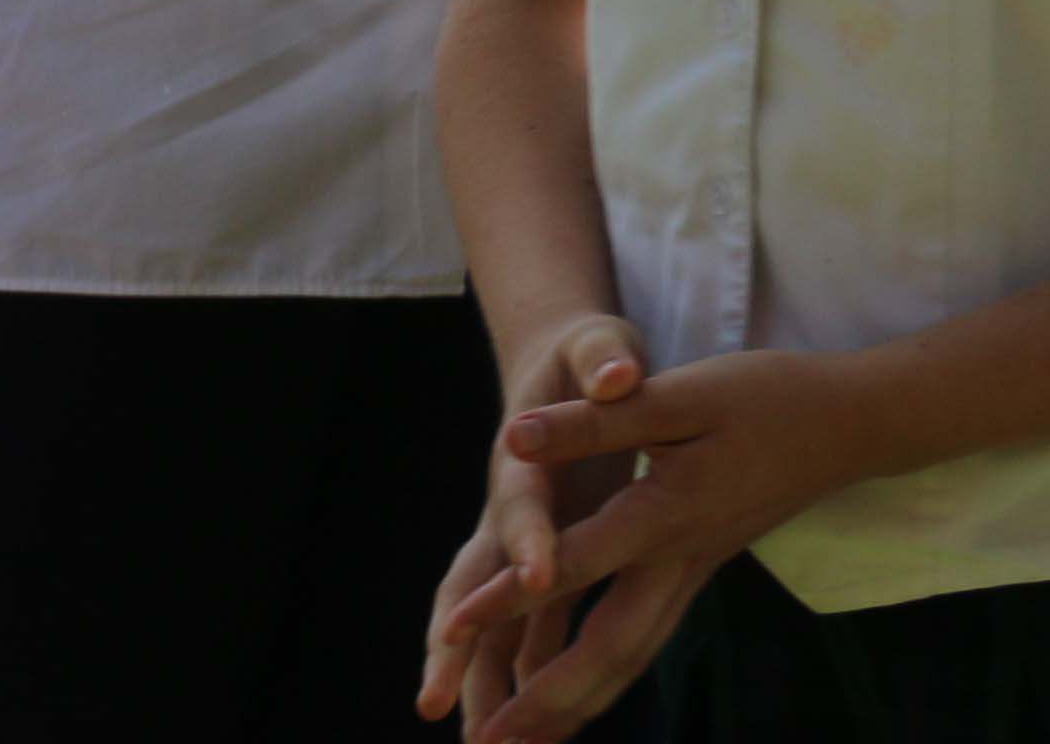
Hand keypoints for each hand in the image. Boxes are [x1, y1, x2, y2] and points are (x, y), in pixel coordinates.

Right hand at [421, 313, 646, 732]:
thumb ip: (603, 359)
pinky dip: (517, 675)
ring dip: (474, 680)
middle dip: (454, 642)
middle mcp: (507, 511)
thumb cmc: (585, 356)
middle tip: (432, 701)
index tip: (539, 579)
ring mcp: (515, 544)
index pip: (521, 506)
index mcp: (526, 461)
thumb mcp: (597, 345)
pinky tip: (522, 727)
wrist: (561, 366)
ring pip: (487, 621)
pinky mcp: (537, 561)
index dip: (528, 540)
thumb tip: (617, 372)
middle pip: (470, 582)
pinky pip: (521, 629)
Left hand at [445, 343, 884, 738]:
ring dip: (573, 707)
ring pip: (629, 658)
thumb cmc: (765, 398)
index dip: (511, 596)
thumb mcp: (683, 393)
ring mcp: (692, 574)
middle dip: (545, 701)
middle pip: (608, 649)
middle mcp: (677, 559)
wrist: (848, 424)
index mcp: (666, 512)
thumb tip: (515, 434)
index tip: (454, 634)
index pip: (576, 563)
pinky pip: (644, 643)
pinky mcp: (699, 573)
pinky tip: (579, 701)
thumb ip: (599, 421)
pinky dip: (606, 682)